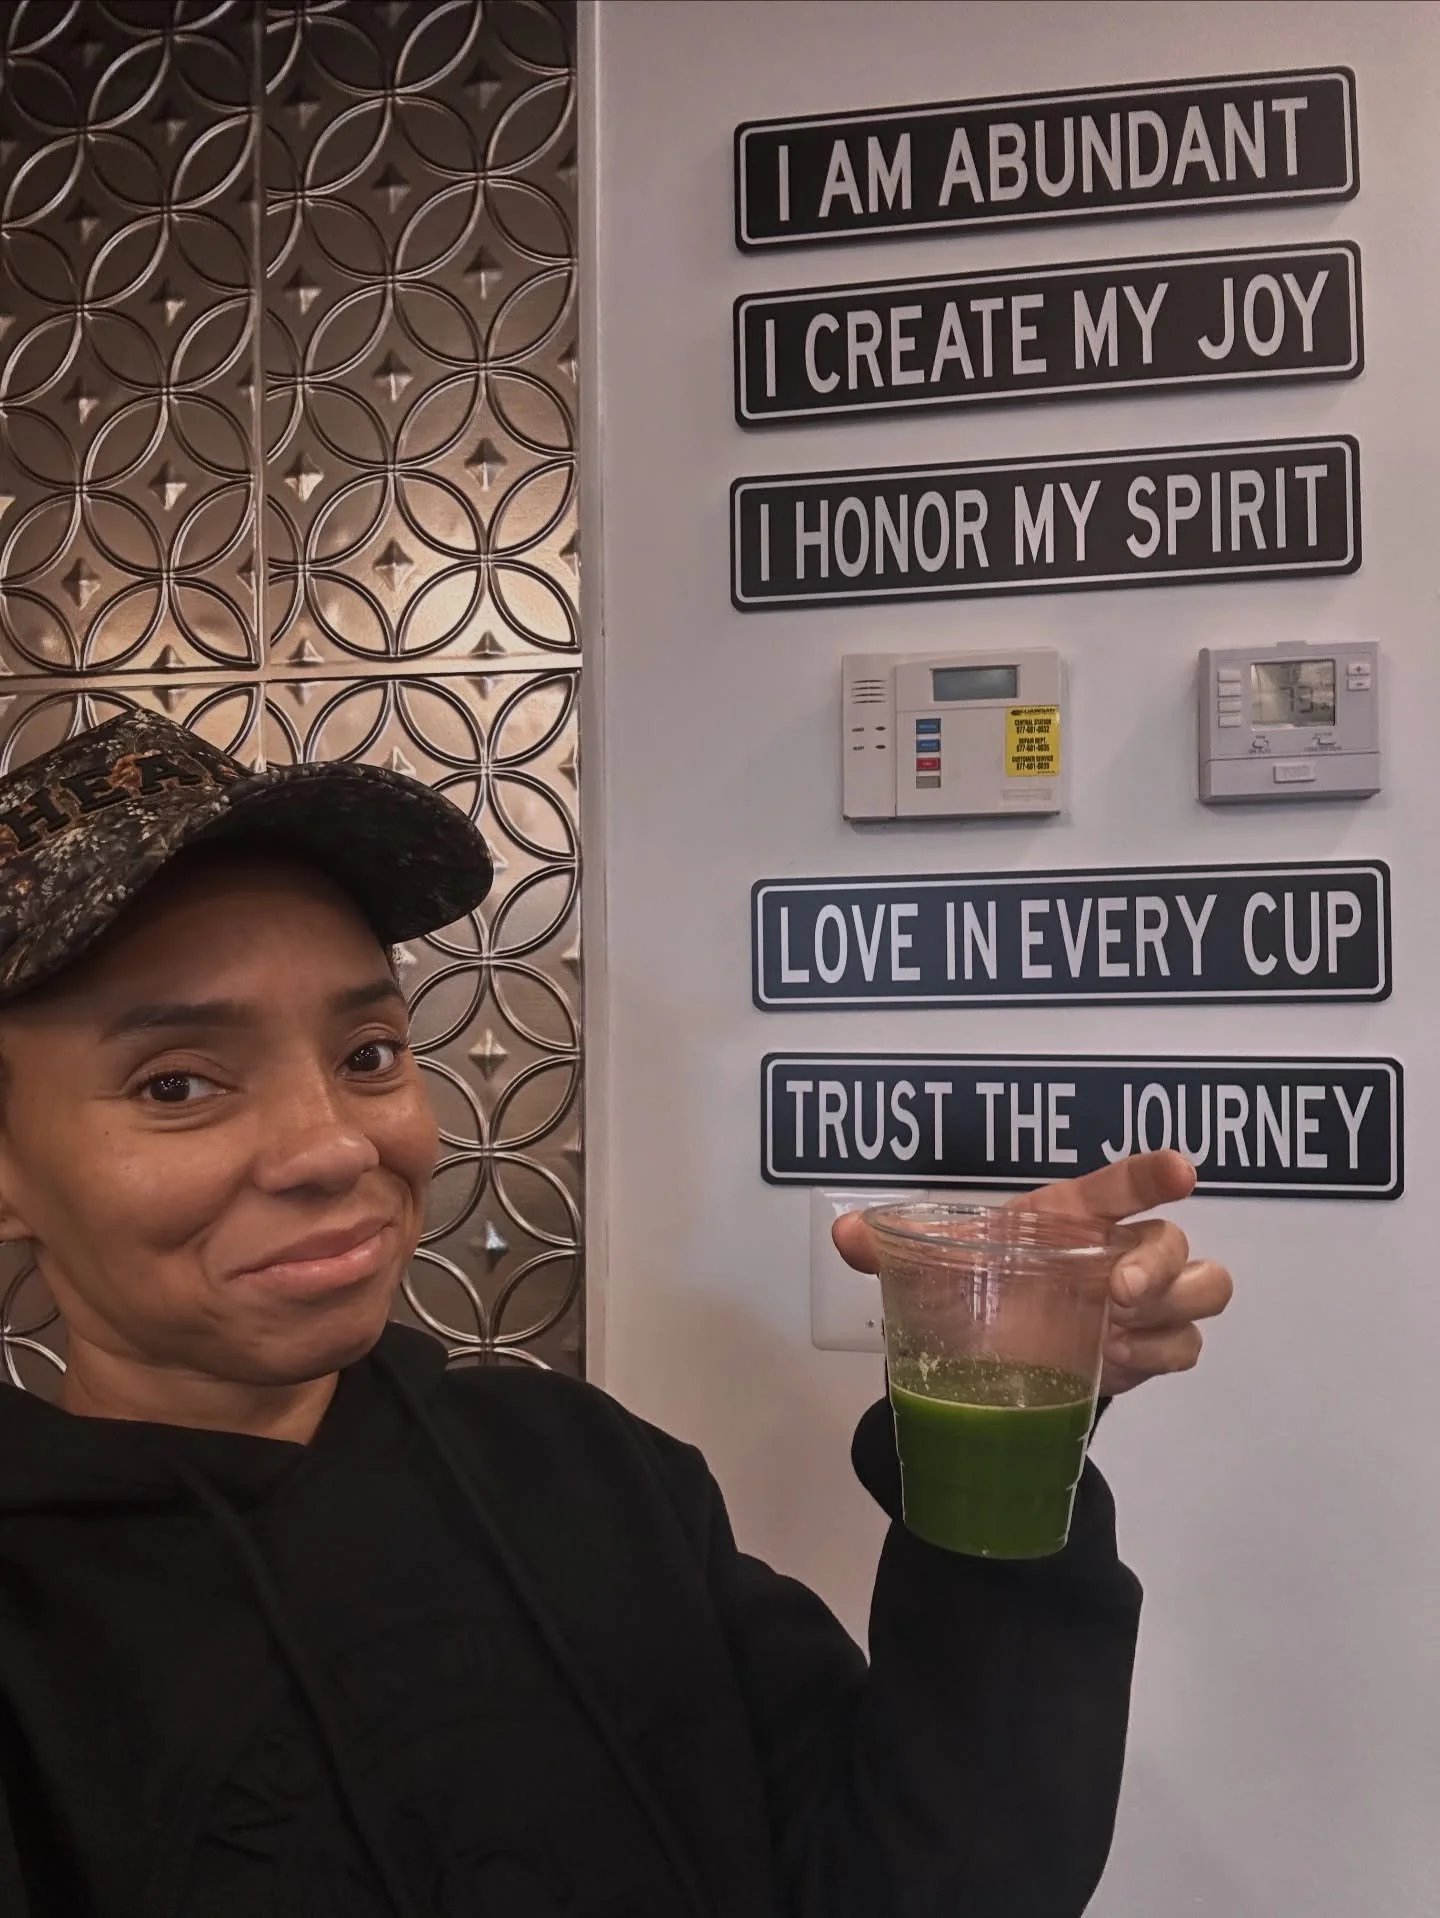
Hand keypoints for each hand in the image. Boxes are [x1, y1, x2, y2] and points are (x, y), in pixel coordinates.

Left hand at [830, 1150, 1232, 1397]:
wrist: (996, 1353)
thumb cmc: (980, 1288)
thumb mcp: (935, 1268)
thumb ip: (890, 1247)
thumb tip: (844, 1235)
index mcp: (1072, 1215)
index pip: (1124, 1184)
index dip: (1154, 1172)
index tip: (1179, 1171)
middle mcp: (1118, 1250)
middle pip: (1177, 1242)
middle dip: (1163, 1265)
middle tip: (1118, 1293)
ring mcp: (1143, 1301)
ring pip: (1203, 1289)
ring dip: (1174, 1308)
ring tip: (1119, 1332)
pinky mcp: (1150, 1348)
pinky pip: (1186, 1346)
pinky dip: (1163, 1353)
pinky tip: (1118, 1361)